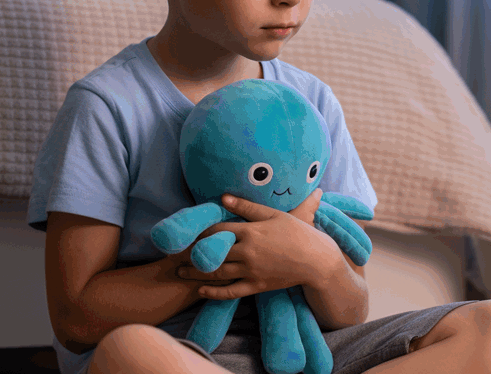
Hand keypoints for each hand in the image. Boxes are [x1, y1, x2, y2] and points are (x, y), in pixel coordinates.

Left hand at [178, 188, 341, 299]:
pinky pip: (231, 292)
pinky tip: (201, 291)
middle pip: (212, 252)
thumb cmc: (298, 233)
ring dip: (196, 273)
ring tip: (179, 271)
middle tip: (175, 252)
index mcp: (251, 232)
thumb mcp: (274, 214)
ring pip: (217, 273)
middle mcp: (247, 252)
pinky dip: (214, 293)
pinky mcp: (257, 286)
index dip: (201, 231)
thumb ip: (247, 207)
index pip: (218, 230)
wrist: (316, 260)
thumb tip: (223, 197)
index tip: (188, 231)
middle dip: (192, 252)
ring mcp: (251, 271)